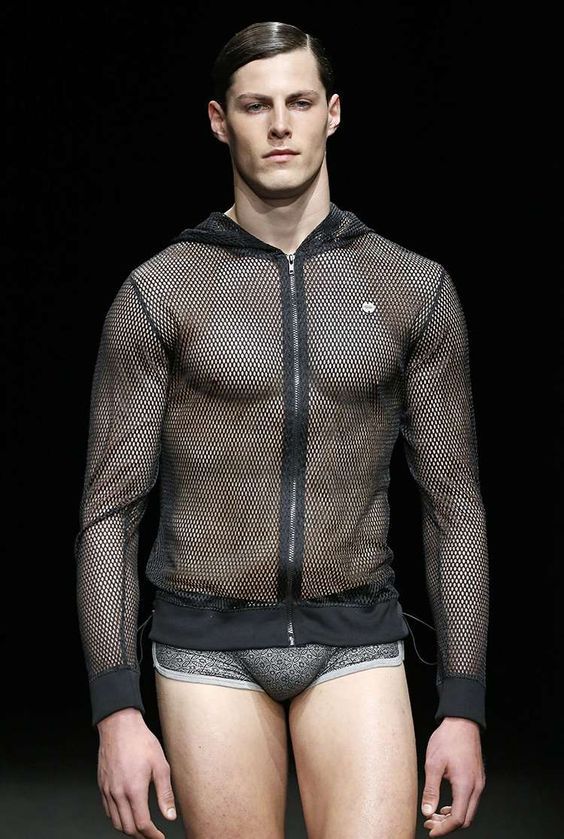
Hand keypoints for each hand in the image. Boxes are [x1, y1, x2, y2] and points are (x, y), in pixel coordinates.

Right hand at [97, 707, 177, 837]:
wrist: (119, 726)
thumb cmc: (141, 741)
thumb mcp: (160, 765)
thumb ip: (165, 794)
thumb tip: (170, 816)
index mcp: (134, 790)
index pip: (142, 824)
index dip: (152, 835)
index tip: (160, 837)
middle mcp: (118, 793)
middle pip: (128, 828)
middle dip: (141, 836)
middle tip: (152, 835)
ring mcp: (107, 790)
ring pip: (116, 822)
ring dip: (129, 830)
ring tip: (142, 828)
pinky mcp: (102, 786)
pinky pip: (108, 811)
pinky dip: (117, 819)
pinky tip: (127, 814)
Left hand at [421, 716, 485, 835]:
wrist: (462, 722)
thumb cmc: (447, 739)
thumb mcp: (433, 764)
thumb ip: (431, 790)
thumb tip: (427, 811)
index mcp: (466, 785)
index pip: (457, 819)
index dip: (444, 829)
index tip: (431, 831)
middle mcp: (476, 787)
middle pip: (465, 819)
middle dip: (447, 826)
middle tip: (430, 823)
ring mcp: (479, 783)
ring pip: (468, 811)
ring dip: (452, 817)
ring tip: (434, 814)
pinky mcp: (477, 778)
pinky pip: (470, 800)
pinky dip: (457, 807)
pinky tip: (445, 804)